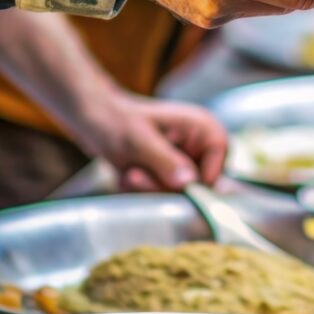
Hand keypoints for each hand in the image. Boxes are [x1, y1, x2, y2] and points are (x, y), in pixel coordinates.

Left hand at [75, 90, 226, 191]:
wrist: (93, 120)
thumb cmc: (115, 120)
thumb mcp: (138, 141)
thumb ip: (165, 161)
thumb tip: (189, 182)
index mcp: (201, 126)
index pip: (220, 157)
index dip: (202, 176)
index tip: (175, 185)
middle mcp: (199, 144)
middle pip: (201, 182)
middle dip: (165, 186)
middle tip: (135, 176)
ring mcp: (186, 159)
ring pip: (181, 192)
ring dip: (151, 189)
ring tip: (129, 172)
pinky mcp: (170, 173)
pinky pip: (166, 194)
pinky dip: (145, 190)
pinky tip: (129, 174)